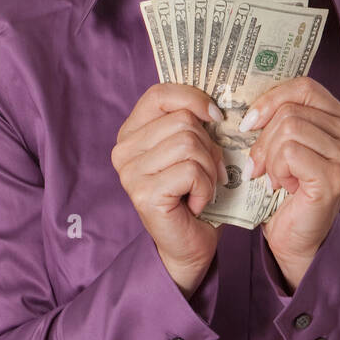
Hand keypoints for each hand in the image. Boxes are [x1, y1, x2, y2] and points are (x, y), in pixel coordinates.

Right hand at [111, 83, 227, 293]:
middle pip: (183, 121)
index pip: (160, 93)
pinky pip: (191, 171)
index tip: (216, 117)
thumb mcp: (193, 148)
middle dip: (209, 146)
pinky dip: (206, 188)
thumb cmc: (193, 193)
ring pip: (189, 143)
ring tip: (202, 189)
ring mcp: (130, 173)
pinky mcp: (143, 194)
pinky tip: (197, 203)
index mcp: (132, 132)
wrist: (188, 245)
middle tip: (209, 173)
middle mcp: (123, 150)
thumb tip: (216, 105)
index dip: (193, 98)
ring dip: (209, 170)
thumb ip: (193, 122)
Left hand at [240, 76, 339, 283]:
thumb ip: (280, 114)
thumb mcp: (284, 140)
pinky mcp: (334, 177)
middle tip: (260, 165)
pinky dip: (276, 169)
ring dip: (269, 156)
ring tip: (275, 176)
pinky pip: (289, 152)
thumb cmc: (286, 187)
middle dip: (265, 138)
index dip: (271, 99)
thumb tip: (249, 97)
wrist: (293, 237)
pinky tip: (283, 186)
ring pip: (288, 128)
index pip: (305, 87)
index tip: (249, 122)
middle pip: (292, 110)